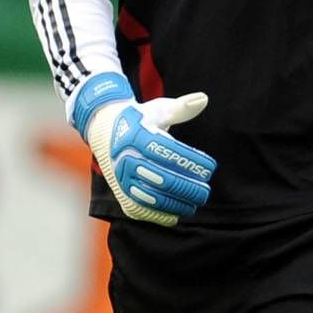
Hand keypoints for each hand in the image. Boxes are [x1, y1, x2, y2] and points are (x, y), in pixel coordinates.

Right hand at [72, 74, 214, 226]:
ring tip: (195, 202)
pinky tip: (177, 213)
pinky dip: (159, 214)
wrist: (102, 128)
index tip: (210, 167)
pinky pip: (139, 209)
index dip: (191, 163)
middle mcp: (125, 159)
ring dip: (176, 203)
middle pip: (162, 179)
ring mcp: (120, 178)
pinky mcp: (119, 192)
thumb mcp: (157, 109)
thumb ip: (181, 108)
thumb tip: (204, 98)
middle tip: (205, 190)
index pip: (169, 153)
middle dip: (187, 188)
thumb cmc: (139, 118)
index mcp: (136, 137)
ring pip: (151, 197)